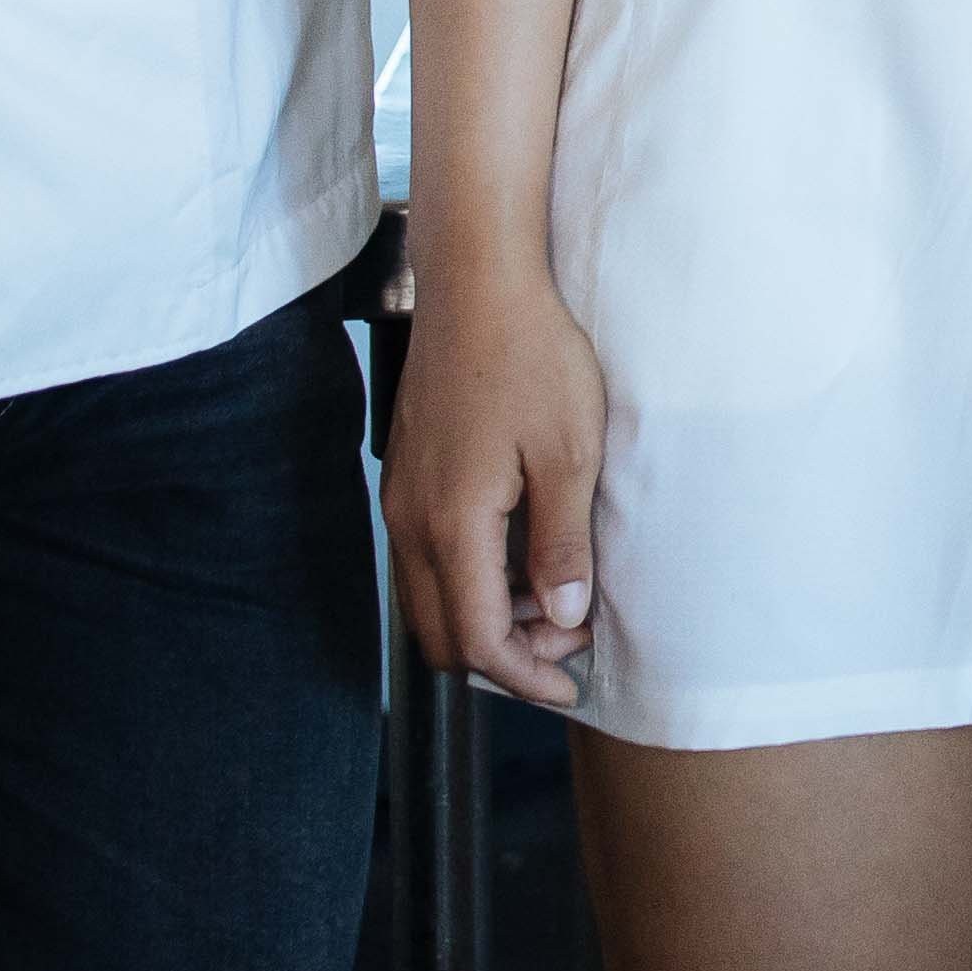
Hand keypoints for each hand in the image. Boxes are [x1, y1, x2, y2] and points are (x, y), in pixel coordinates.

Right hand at [382, 259, 610, 707]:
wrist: (477, 284)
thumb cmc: (531, 357)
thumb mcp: (570, 453)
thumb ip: (562, 543)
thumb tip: (561, 617)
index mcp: (452, 525)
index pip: (476, 640)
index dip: (523, 677)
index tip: (569, 686)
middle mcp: (412, 523)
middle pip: (442, 635)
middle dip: (505, 657)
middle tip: (569, 639)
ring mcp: (402, 501)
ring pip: (431, 601)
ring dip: (487, 619)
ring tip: (554, 596)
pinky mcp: (407, 479)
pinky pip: (427, 560)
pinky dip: (471, 581)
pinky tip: (522, 555)